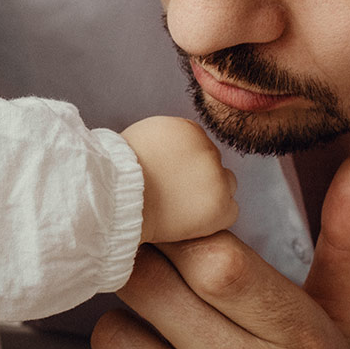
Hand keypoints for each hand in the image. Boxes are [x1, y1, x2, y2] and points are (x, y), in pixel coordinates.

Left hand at [74, 148, 349, 348]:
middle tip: (161, 295)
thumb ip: (349, 240)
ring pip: (110, 333)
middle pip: (146, 281)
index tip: (172, 241)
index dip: (176, 236)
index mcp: (298, 338)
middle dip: (142, 278)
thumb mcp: (341, 327)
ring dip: (123, 339)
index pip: (211, 255)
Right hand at [121, 117, 238, 243]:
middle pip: (213, 162)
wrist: (118, 200)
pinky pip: (231, 210)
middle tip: (177, 192)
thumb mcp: (144, 137)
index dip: (185, 162)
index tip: (172, 176)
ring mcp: (216, 177)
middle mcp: (207, 149)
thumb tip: (175, 150)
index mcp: (188, 129)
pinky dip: (216, 216)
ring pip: (227, 183)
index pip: (199, 143)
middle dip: (199, 175)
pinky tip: (194, 219)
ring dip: (212, 192)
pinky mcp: (221, 205)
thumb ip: (168, 140)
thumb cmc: (121, 173)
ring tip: (186, 205)